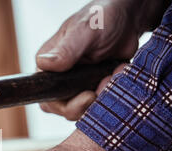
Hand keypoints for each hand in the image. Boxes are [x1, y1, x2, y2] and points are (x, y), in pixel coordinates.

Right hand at [36, 0, 143, 119]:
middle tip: (103, 88)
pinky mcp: (93, 88)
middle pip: (64, 109)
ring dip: (101, 99)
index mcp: (48, 68)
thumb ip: (65, 50)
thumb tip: (43, 64)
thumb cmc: (101, 19)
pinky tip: (118, 75)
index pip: (47, 99)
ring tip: (113, 76)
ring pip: (83, 110)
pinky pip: (98, 104)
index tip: (87, 96)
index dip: (66, 105)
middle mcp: (59, 80)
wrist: (128, 19)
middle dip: (86, 105)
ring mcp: (77, 86)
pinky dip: (111, 95)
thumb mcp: (83, 32)